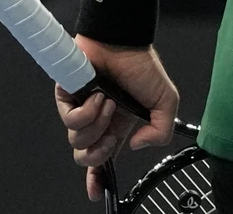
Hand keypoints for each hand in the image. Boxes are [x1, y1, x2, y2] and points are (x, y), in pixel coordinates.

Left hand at [56, 38, 179, 201]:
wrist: (124, 41)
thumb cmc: (142, 65)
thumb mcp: (166, 103)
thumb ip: (161, 131)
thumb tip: (137, 146)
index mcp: (119, 125)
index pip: (104, 158)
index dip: (98, 178)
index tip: (96, 191)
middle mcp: (98, 120)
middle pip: (86, 156)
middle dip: (98, 153)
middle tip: (111, 136)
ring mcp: (82, 108)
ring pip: (77, 141)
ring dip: (97, 125)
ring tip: (108, 103)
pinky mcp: (67, 97)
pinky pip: (69, 119)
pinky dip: (86, 111)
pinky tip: (97, 97)